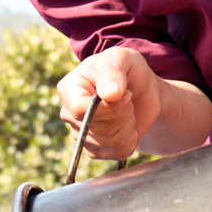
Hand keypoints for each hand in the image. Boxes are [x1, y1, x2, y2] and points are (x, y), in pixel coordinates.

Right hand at [56, 47, 159, 161]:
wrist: (142, 90)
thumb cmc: (128, 70)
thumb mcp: (122, 58)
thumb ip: (113, 70)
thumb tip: (109, 94)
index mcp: (69, 88)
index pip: (80, 110)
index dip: (107, 108)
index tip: (124, 94)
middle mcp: (69, 113)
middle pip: (96, 128)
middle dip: (123, 114)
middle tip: (128, 98)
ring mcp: (81, 134)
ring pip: (109, 142)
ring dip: (128, 126)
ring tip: (128, 110)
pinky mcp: (96, 149)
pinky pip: (117, 153)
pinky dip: (131, 139)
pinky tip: (129, 125)